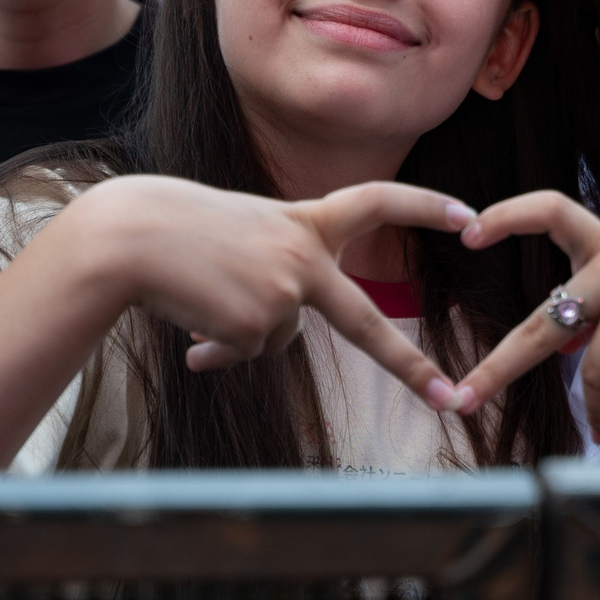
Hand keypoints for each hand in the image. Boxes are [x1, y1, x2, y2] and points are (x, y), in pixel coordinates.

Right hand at [71, 175, 477, 410]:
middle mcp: (305, 256)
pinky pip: (246, 354)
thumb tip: (255, 347)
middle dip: (410, 366)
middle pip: (366, 323)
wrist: (129, 238)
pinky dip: (219, 347)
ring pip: (276, 341)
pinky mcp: (258, 325)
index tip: (469, 213)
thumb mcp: (241, 243)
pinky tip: (191, 315)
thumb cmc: (177, 232)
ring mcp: (285, 293)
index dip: (424, 204)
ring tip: (197, 295)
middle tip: (450, 398)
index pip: (377, 201)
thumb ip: (268, 285)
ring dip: (236, 332)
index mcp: (304, 220)